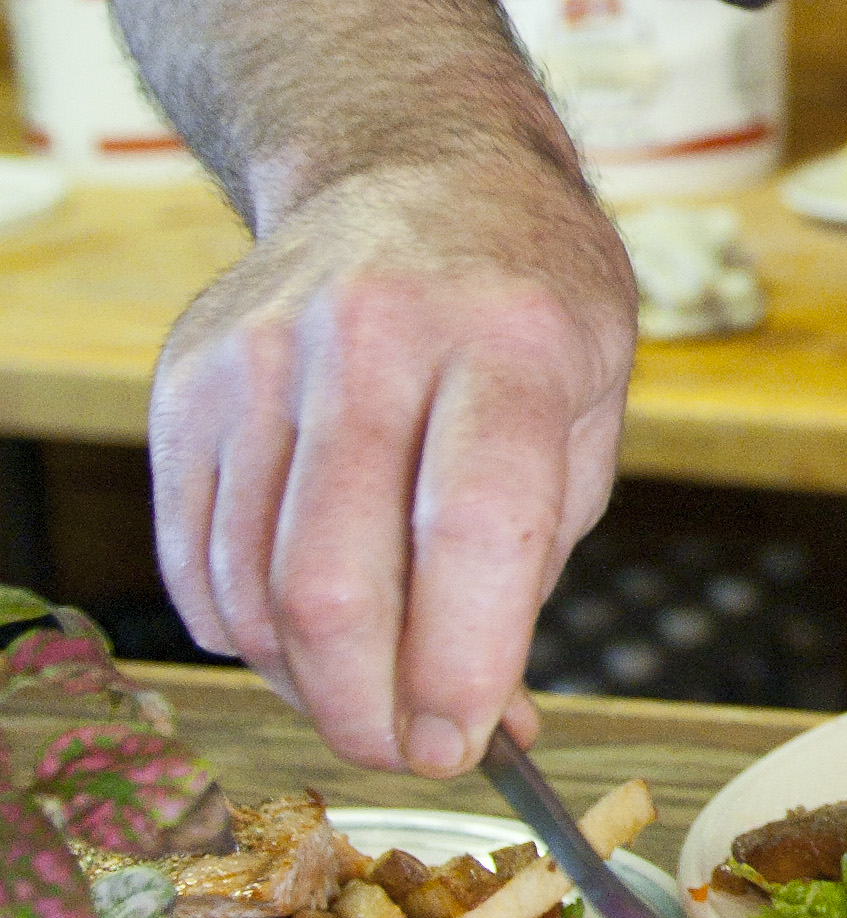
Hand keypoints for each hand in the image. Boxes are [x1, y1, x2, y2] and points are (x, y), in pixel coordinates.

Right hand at [147, 147, 635, 773]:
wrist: (415, 165)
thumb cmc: (523, 304)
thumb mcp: (588, 411)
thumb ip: (534, 569)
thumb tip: (487, 726)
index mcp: (509, 339)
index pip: (474, 533)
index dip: (463, 669)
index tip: (465, 742)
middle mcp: (372, 336)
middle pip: (334, 586)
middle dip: (368, 713)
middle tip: (408, 752)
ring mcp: (261, 356)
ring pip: (251, 591)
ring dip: (306, 682)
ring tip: (365, 686)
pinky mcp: (187, 382)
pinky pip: (194, 561)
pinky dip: (244, 631)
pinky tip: (301, 627)